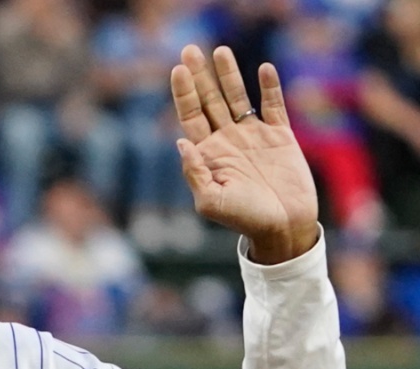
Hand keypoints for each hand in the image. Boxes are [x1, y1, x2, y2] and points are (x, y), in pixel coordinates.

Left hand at [171, 45, 318, 264]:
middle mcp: (227, 140)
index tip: (178, 69)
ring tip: (220, 50)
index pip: (190, 116)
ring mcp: (253, 136)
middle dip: (200, 76)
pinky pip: (274, 106)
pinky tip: (264, 69)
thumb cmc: (243, 219)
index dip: (183, 92)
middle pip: (209, 100)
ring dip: (229, 74)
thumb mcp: (210, 201)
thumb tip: (180, 142)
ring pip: (238, 97)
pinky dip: (270, 87)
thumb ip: (194, 173)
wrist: (283, 226)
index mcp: (207, 154)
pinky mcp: (280, 136)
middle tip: (190, 49)